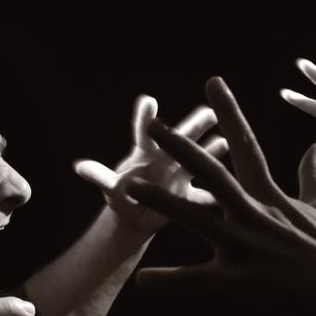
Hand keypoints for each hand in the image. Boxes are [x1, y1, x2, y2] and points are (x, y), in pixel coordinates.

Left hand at [74, 95, 227, 233]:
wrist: (138, 215)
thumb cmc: (122, 196)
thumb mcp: (110, 188)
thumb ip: (99, 176)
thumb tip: (79, 167)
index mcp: (146, 154)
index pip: (145, 131)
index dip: (146, 117)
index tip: (149, 100)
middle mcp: (167, 159)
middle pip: (180, 139)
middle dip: (194, 127)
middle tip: (209, 112)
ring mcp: (180, 176)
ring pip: (198, 162)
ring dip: (212, 153)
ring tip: (226, 142)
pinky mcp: (189, 197)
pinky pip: (205, 197)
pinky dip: (217, 197)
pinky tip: (236, 193)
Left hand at [125, 77, 315, 315]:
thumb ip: (310, 176)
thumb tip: (312, 147)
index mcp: (272, 197)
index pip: (247, 146)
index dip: (228, 113)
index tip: (212, 83)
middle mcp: (257, 215)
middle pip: (214, 173)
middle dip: (182, 149)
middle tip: (153, 126)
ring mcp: (249, 247)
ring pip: (198, 219)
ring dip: (163, 203)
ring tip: (131, 189)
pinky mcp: (244, 281)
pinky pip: (199, 282)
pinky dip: (171, 282)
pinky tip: (142, 281)